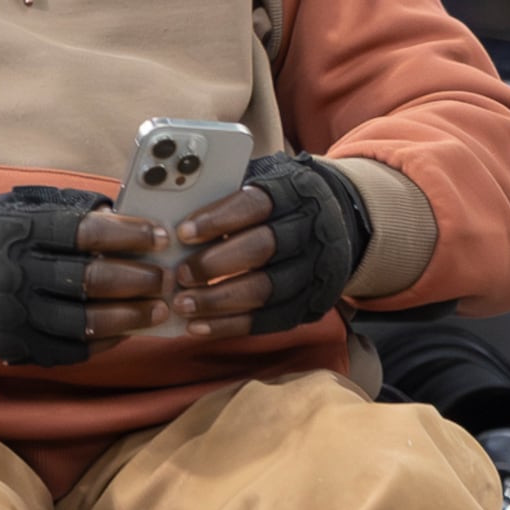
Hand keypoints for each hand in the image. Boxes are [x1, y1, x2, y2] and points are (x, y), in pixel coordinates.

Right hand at [0, 188, 186, 365]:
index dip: (129, 235)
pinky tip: (126, 331)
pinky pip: (68, 351)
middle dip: (138, 279)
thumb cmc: (2, 232)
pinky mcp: (10, 344)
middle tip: (166, 278)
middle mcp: (10, 272)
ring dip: (129, 317)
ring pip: (83, 322)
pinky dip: (104, 343)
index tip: (161, 237)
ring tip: (158, 309)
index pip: (84, 232)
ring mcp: (9, 313)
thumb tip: (138, 223)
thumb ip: (79, 211)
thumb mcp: (29, 206)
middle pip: (88, 280)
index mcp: (17, 229)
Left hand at [144, 154, 370, 337]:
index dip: (217, 220)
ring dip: (217, 301)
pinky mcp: (312, 303)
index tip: (182, 233)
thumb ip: (224, 192)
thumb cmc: (279, 202)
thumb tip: (169, 208)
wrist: (340, 221)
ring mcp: (316, 270)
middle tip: (178, 274)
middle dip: (214, 264)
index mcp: (293, 192)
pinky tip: (198, 327)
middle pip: (261, 249)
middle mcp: (310, 231)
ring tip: (181, 304)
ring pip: (264, 290)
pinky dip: (230, 326)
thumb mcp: (261, 182)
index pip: (254, 204)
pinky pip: (269, 320)